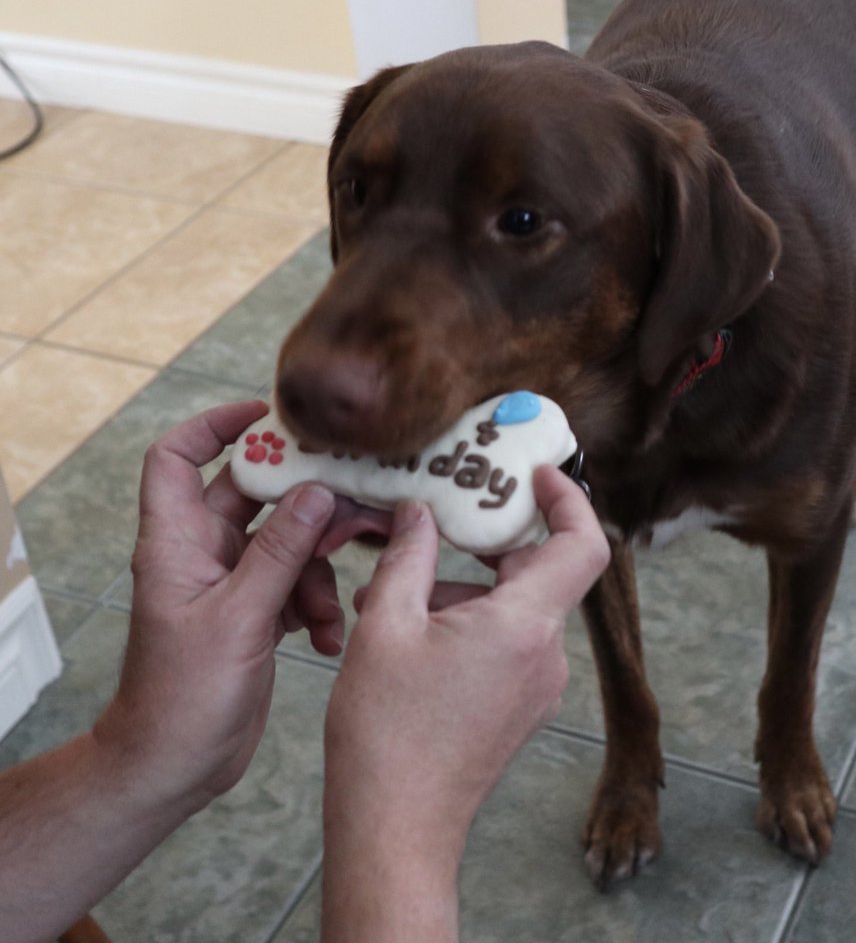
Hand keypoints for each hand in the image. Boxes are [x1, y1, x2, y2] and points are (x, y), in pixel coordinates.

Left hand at [94, 401, 392, 810]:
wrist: (174, 767)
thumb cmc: (183, 698)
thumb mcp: (238, 618)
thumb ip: (280, 552)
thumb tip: (317, 492)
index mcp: (177, 543)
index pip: (175, 458)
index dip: (214, 426)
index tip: (268, 415)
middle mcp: (203, 552)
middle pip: (256, 496)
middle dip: (306, 501)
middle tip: (354, 500)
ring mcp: (232, 582)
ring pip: (289, 542)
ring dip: (320, 569)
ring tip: (335, 605)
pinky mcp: (257, 611)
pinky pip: (298, 583)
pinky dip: (319, 603)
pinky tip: (327, 637)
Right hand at [321, 466, 609, 940]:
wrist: (396, 828)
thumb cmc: (388, 733)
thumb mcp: (385, 625)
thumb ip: (408, 555)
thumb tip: (419, 511)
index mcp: (525, 625)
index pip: (584, 544)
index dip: (570, 498)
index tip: (536, 473)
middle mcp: (546, 654)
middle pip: (538, 570)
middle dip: (484, 544)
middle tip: (435, 523)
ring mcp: (538, 684)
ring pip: (515, 606)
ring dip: (463, 589)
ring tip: (392, 597)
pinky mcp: (521, 705)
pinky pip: (509, 640)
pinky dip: (469, 622)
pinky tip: (410, 632)